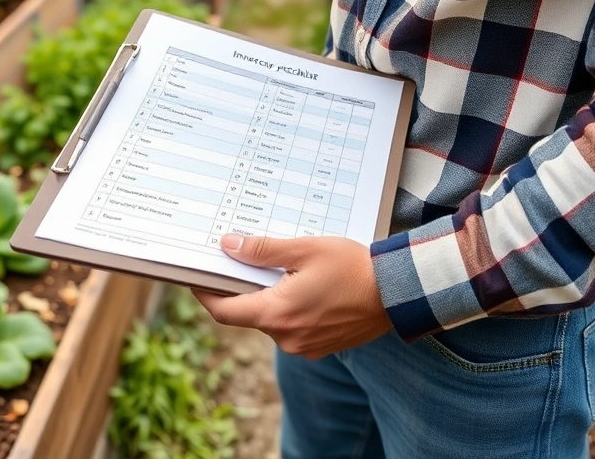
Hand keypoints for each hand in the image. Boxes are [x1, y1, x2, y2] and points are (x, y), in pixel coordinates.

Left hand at [193, 233, 391, 359]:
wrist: (398, 293)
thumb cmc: (353, 267)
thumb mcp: (305, 249)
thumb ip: (263, 250)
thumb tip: (228, 246)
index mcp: (276, 314)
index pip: (224, 311)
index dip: (205, 294)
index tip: (196, 277)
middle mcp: (286, 338)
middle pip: (248, 314)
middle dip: (243, 289)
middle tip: (242, 261)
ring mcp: (303, 347)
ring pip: (271, 321)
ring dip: (270, 299)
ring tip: (282, 271)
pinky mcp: (319, 348)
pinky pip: (292, 329)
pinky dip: (290, 310)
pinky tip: (304, 288)